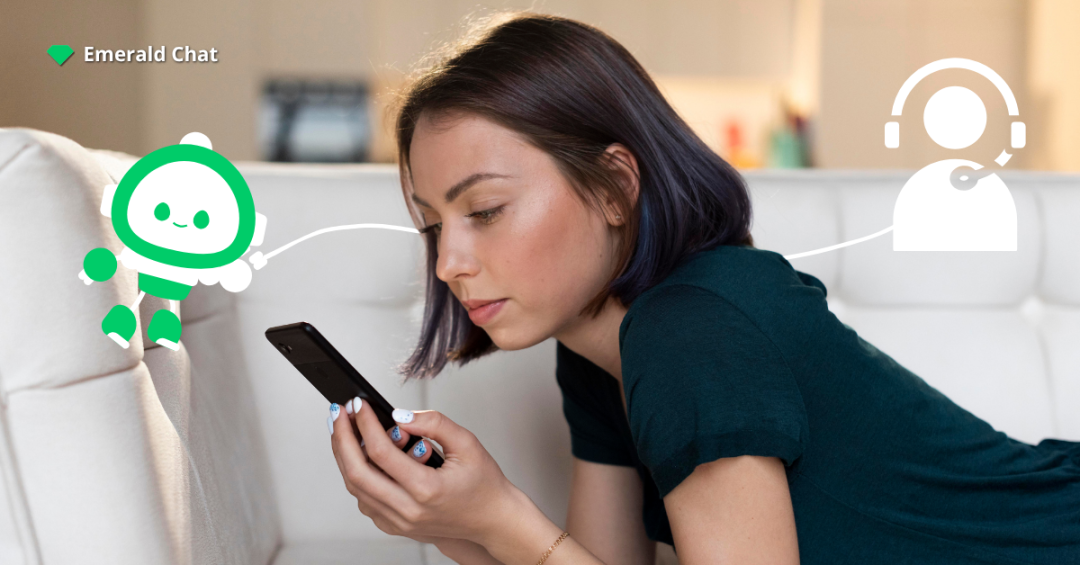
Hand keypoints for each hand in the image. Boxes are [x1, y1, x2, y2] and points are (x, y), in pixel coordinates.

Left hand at [327, 397, 529, 547]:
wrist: (492, 519)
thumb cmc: (483, 483)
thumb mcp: (467, 443)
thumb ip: (434, 424)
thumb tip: (399, 415)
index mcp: (426, 489)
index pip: (380, 453)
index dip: (364, 424)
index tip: (358, 405)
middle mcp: (408, 510)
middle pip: (356, 473)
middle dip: (341, 439)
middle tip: (338, 414)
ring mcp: (399, 522)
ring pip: (355, 489)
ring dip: (344, 457)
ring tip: (344, 430)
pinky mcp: (395, 526)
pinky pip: (365, 500)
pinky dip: (357, 476)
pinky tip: (360, 456)